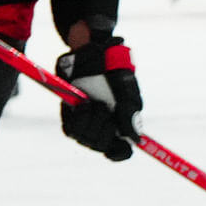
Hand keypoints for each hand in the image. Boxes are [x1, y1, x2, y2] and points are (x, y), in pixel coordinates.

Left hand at [54, 35, 141, 161]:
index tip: (120, 148)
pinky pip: (71, 130)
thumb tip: (136, 140)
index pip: (120, 151)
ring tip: (92, 103)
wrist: (92, 51)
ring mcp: (86, 121)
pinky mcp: (70, 115)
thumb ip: (130, 113)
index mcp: (122, 123)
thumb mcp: (126, 88)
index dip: (119, 154)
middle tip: (103, 108)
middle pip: (101, 146)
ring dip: (89, 122)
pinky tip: (83, 104)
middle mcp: (104, 126)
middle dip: (102, 130)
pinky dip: (77, 119)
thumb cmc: (114, 68)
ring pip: (85, 139)